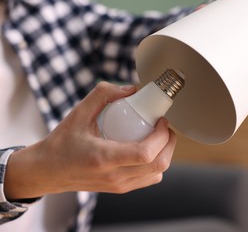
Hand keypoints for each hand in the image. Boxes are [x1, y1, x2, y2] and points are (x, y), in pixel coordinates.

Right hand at [4, 82, 175, 199]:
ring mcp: (119, 186)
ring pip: (157, 174)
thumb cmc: (62, 143)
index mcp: (103, 158)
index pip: (145, 153)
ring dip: (165, 153)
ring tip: (158, 136)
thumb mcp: (78, 113)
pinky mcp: (121, 189)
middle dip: (169, 142)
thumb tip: (132, 89)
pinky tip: (148, 148)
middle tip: (164, 126)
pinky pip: (150, 178)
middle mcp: (114, 176)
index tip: (161, 120)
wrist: (48, 171)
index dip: (161, 135)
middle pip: (159, 165)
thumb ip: (103, 95)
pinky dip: (156, 163)